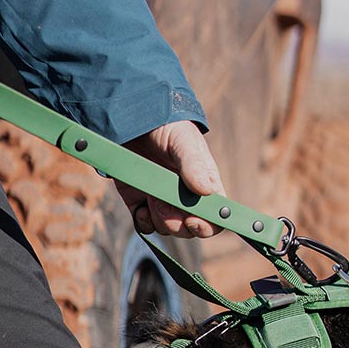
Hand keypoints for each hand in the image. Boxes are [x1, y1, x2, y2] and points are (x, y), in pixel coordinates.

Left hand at [116, 121, 225, 238]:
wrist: (132, 118)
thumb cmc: (166, 126)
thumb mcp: (183, 141)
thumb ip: (193, 165)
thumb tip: (206, 191)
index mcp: (205, 186)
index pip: (216, 217)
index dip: (208, 225)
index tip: (193, 220)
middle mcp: (187, 199)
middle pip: (191, 229)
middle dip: (179, 225)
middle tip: (164, 207)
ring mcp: (164, 202)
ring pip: (169, 228)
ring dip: (160, 220)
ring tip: (151, 198)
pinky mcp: (141, 202)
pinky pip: (146, 225)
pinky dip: (144, 222)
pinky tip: (141, 207)